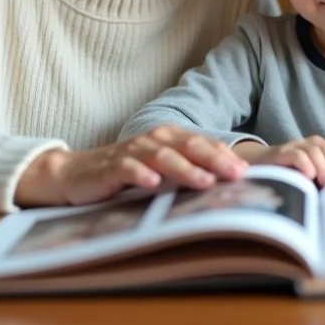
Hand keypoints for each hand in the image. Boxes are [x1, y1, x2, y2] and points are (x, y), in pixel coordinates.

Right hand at [15, 125, 247, 207]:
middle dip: (215, 159)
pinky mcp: (111, 166)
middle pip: (189, 146)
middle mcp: (154, 140)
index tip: (248, 171)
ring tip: (205, 181)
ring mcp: (133, 152)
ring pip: (163, 156)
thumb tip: (227, 186)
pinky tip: (152, 183)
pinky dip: (141, 173)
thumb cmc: (127, 173)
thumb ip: (188, 172)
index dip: (226, 156)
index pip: (203, 144)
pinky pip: (128, 168)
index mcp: (170, 138)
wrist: (76, 174)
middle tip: (236, 174)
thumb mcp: (161, 171)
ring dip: (185, 169)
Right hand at [237, 136, 324, 184]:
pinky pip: (297, 154)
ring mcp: (293, 147)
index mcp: (317, 148)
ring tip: (324, 183)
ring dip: (323, 166)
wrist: (255, 171)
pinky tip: (309, 176)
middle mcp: (307, 144)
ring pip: (315, 149)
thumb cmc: (288, 179)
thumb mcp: (310, 180)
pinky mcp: (279, 154)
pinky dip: (306, 164)